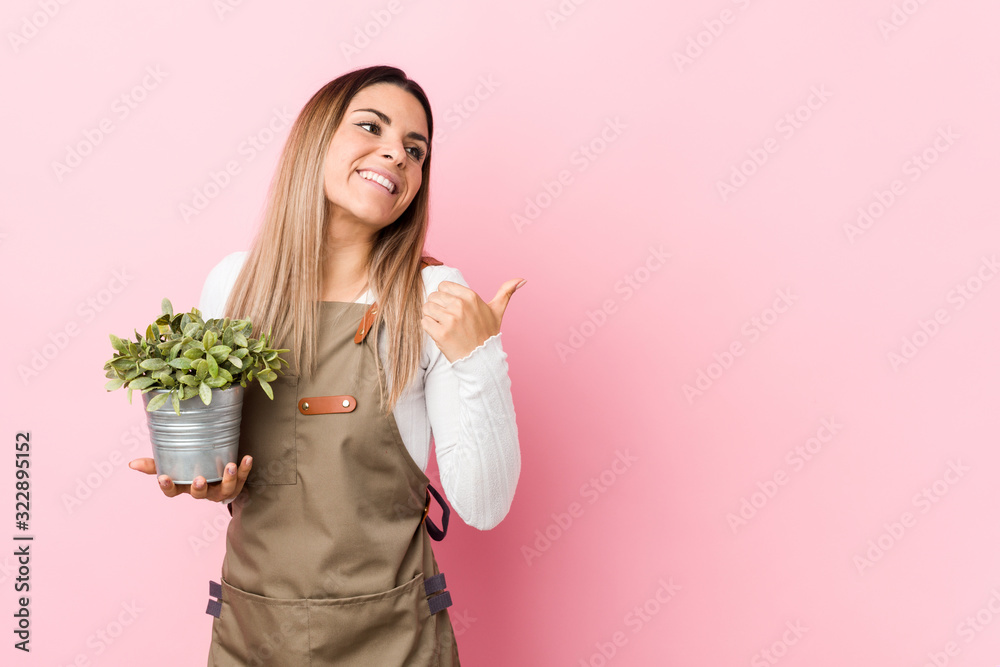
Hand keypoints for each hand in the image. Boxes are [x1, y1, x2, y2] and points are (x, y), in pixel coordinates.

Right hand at [128, 455, 252, 501]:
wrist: (217, 469)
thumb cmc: (192, 466)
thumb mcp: (175, 464)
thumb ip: (156, 463)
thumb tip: (132, 463)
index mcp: (185, 486)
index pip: (173, 492)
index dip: (168, 487)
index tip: (163, 478)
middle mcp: (203, 492)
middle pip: (199, 495)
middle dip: (200, 488)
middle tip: (199, 479)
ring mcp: (220, 490)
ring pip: (225, 491)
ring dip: (228, 479)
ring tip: (230, 466)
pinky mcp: (236, 485)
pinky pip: (242, 479)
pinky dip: (245, 469)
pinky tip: (246, 458)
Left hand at [422, 277, 525, 362]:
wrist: (481, 360)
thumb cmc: (487, 334)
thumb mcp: (497, 311)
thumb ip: (506, 292)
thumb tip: (522, 279)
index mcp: (470, 296)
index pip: (443, 286)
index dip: (445, 297)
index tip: (453, 308)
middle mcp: (460, 305)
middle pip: (433, 296)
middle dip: (437, 307)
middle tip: (448, 320)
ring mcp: (450, 320)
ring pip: (426, 308)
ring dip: (431, 317)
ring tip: (444, 326)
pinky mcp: (441, 334)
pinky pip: (424, 322)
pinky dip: (428, 328)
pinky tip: (440, 333)